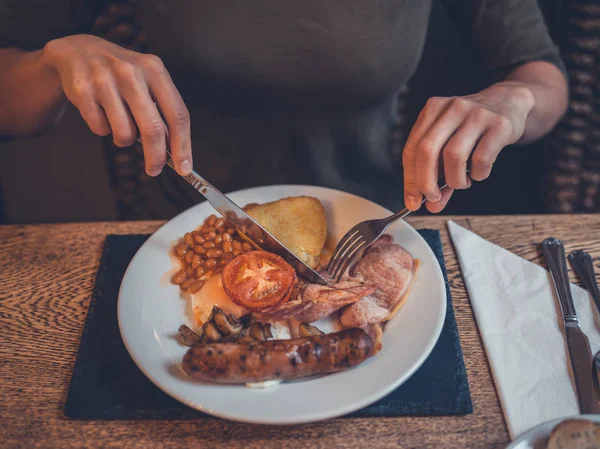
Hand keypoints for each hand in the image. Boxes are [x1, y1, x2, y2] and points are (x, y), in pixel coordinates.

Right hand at [42, 34, 190, 175]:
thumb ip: (162, 111)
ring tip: (121, 123)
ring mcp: (104, 80)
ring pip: (125, 133)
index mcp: (155, 70)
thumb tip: (175, 152)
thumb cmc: (123, 75)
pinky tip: (101, 112)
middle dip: (156, 157)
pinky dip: (104, 129)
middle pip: (153, 129)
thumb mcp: (147, 82)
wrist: (79, 51)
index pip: (178, 114)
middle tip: (155, 170)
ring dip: (125, 139)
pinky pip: (101, 129)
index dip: (183, 145)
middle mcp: (131, 72)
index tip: (184, 168)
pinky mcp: (82, 91)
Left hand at [402, 82, 534, 211]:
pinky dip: (478, 174)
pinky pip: (481, 158)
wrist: (510, 103)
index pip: (411, 149)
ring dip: (455, 180)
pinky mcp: (499, 125)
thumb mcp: (450, 144)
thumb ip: (439, 175)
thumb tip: (432, 205)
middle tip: (433, 198)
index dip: (410, 179)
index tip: (412, 201)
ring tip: (461, 183)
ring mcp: (476, 114)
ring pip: (454, 155)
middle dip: (426, 182)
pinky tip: (479, 173)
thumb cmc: (473, 127)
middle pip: (427, 150)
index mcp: (432, 110)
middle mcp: (452, 108)